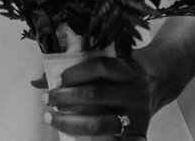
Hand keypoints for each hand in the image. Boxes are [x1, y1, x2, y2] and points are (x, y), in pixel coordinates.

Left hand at [36, 54, 154, 138]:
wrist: (158, 81)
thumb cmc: (122, 72)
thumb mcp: (108, 62)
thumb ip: (77, 68)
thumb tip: (36, 81)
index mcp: (127, 68)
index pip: (100, 67)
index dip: (76, 72)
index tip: (58, 79)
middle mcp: (135, 91)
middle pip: (96, 94)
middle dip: (66, 98)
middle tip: (48, 99)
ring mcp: (138, 114)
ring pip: (101, 122)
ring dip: (71, 122)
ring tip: (52, 118)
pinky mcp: (139, 133)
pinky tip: (75, 140)